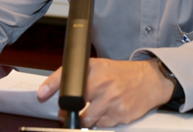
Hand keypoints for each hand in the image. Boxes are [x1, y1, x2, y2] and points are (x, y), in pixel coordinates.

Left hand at [36, 58, 173, 127]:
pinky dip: (103, 121)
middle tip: (74, 109)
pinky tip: (110, 110)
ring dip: (89, 118)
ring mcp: (112, 101)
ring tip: (98, 107)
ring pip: (88, 120)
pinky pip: (103, 125)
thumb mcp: (99, 67)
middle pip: (76, 108)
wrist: (150, 80)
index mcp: (95, 70)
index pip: (67, 78)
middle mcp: (103, 84)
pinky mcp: (120, 115)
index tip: (42, 94)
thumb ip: (79, 76)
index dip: (51, 86)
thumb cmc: (123, 74)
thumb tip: (55, 89)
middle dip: (72, 112)